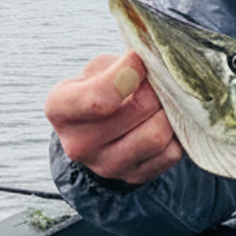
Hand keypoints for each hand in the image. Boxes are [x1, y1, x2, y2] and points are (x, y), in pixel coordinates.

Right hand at [45, 53, 182, 185]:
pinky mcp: (133, 177)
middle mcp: (77, 145)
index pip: (100, 98)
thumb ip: (122, 66)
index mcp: (60, 110)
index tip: (139, 58)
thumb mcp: (99, 68)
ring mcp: (106, 166)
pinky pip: (171, 153)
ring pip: (158, 135)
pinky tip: (163, 122)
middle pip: (139, 110)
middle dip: (156, 88)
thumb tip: (157, 66)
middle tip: (156, 80)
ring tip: (162, 101)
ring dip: (168, 112)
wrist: (100, 126)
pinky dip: (175, 134)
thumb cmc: (100, 87)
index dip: (130, 73)